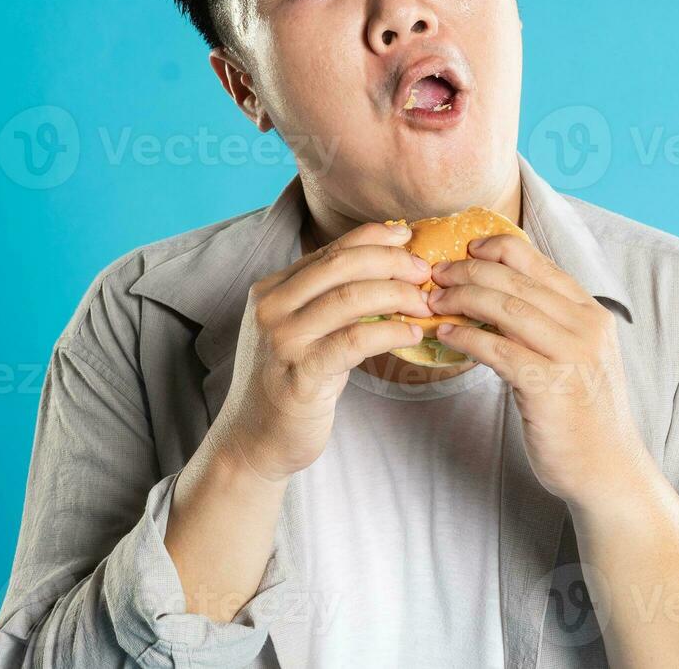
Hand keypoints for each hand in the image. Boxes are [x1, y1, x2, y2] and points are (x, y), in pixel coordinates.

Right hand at [211, 221, 432, 483]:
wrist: (253, 441)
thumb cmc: (287, 384)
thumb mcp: (299, 332)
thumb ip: (326, 301)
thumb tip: (385, 271)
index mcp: (271, 290)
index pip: (329, 250)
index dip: (374, 238)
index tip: (407, 238)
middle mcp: (271, 307)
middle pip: (342, 265)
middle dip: (391, 262)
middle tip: (424, 273)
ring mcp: (282, 339)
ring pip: (350, 297)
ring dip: (397, 295)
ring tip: (424, 304)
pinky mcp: (300, 373)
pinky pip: (355, 341)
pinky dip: (390, 331)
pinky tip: (411, 334)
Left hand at [427, 235, 650, 507]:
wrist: (607, 467)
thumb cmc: (583, 410)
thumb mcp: (575, 354)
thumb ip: (546, 323)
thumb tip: (492, 296)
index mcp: (591, 312)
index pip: (538, 261)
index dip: (496, 248)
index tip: (466, 249)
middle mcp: (585, 326)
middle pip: (516, 280)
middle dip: (468, 271)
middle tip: (436, 274)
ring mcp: (570, 355)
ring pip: (506, 308)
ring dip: (462, 299)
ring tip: (434, 301)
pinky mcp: (549, 386)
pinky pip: (498, 349)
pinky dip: (466, 337)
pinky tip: (445, 335)